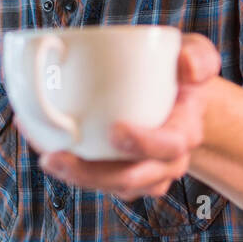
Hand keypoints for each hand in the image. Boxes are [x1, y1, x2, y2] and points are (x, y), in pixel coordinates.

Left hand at [34, 31, 221, 198]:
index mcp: (185, 132)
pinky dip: (71, 170)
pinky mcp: (122, 174)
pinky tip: (44, 147)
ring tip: (47, 158)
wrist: (179, 97)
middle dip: (96, 174)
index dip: (144, 143)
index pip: (169, 146)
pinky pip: (99, 181)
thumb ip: (198, 55)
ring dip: (77, 178)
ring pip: (112, 187)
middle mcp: (167, 161)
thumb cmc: (181, 72)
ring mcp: (144, 173)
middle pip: (133, 179)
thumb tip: (186, 65)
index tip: (116, 129)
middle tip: (59, 156)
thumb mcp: (197, 54)